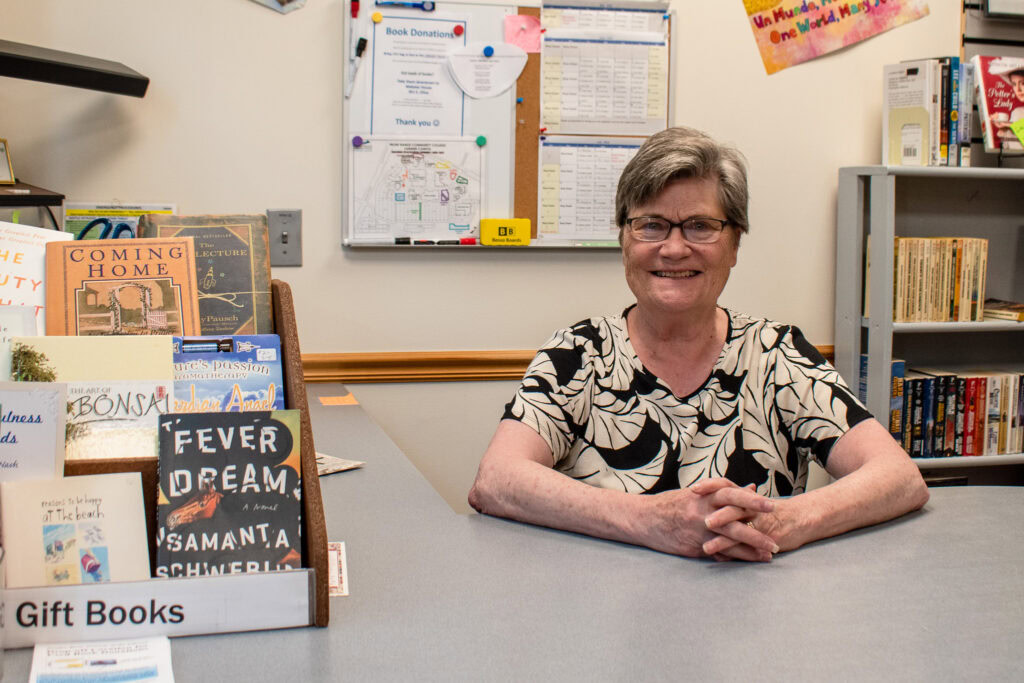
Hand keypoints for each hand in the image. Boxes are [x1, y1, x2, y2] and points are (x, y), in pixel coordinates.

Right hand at [644, 478, 777, 561]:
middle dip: (757, 527)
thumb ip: (723, 492)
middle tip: (777, 536)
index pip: (732, 494)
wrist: (644, 519)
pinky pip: (718, 552)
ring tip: (770, 553)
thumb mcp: (696, 494)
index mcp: (703, 495)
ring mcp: (698, 530)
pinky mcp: (693, 546)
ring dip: (752, 546)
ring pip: (730, 538)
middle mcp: (702, 511)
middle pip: (734, 517)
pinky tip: (750, 560)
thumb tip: (750, 488)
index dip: (751, 500)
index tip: (771, 505)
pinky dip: (736, 556)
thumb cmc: (672, 504)